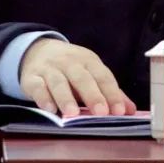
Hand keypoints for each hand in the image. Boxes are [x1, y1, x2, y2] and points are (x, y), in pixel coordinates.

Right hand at [19, 38, 136, 116]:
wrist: (39, 50)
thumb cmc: (71, 67)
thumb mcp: (91, 73)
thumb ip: (109, 92)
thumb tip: (130, 110)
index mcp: (89, 60)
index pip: (103, 76)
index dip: (112, 94)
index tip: (120, 111)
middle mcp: (70, 62)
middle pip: (82, 78)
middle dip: (92, 95)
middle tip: (101, 112)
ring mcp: (50, 69)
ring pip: (59, 82)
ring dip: (65, 97)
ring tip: (72, 114)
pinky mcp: (32, 77)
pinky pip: (38, 87)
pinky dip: (43, 97)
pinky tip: (49, 109)